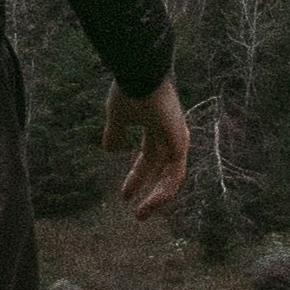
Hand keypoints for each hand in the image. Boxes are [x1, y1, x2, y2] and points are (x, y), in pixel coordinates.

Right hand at [101, 77, 191, 218]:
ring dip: (157, 198)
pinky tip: (151, 203)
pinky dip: (164, 191)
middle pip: (161, 170)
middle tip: (138, 214)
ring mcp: (178, 138)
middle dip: (149, 190)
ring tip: (142, 215)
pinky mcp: (180, 142)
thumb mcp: (118, 115)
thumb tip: (110, 149)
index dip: (137, 177)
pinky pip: (175, 175)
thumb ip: (115, 132)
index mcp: (158, 126)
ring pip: (171, 177)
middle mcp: (171, 134)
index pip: (149, 158)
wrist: (139, 73)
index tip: (124, 196)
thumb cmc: (129, 88)